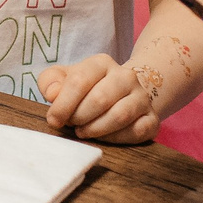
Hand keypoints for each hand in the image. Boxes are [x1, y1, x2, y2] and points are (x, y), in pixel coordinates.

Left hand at [36, 53, 158, 143]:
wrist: (122, 95)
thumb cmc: (86, 89)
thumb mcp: (63, 79)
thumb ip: (50, 81)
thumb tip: (52, 94)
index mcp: (101, 63)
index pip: (79, 81)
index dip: (63, 104)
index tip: (54, 120)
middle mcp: (126, 76)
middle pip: (99, 99)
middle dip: (79, 117)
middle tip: (71, 126)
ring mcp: (142, 97)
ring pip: (119, 116)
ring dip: (96, 129)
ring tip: (83, 132)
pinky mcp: (152, 119)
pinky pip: (135, 131)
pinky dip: (115, 139)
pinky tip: (103, 138)